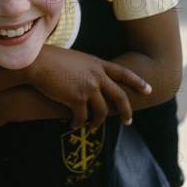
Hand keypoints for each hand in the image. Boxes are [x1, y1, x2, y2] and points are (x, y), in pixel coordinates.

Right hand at [26, 46, 151, 129]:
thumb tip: (92, 83)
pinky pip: (82, 117)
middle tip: (129, 121)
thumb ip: (88, 70)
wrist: (38, 63)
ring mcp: (89, 87)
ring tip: (92, 127)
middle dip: (126, 111)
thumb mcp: (76, 59)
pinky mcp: (77, 99)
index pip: (122, 72)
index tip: (149, 89)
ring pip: (102, 111)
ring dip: (97, 122)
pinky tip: (74, 125)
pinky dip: (78, 123)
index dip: (137, 81)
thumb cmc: (52, 59)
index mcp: (97, 63)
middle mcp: (97, 75)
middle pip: (119, 96)